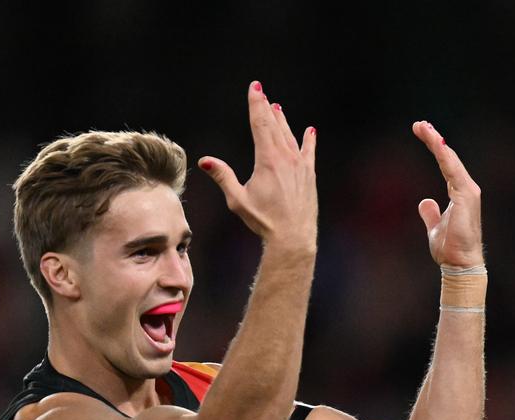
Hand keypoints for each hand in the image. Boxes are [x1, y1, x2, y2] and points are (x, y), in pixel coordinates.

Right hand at [199, 81, 317, 254]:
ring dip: (283, 121)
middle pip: (275, 126)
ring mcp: (300, 165)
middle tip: (262, 92)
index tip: (255, 87)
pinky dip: (308, 140)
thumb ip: (223, 176)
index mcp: (268, 160)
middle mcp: (286, 157)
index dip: (256, 104)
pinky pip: (309, 152)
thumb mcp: (238, 200)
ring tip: (278, 108)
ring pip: (290, 136)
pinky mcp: (309, 175)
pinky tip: (309, 130)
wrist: (293, 236)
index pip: (260, 123)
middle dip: (266, 107)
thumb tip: (205, 160)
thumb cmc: (263, 220)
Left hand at [413, 121, 483, 267]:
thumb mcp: (435, 227)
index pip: (445, 164)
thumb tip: (424, 202)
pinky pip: (453, 172)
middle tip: (419, 124)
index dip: (435, 148)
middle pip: (448, 157)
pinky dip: (444, 157)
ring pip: (450, 160)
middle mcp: (465, 188)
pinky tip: (435, 144)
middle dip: (434, 139)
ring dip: (436, 143)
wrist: (459, 263)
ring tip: (423, 127)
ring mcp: (467, 191)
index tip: (422, 133)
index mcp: (458, 192)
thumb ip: (430, 213)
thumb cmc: (450, 248)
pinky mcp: (466, 196)